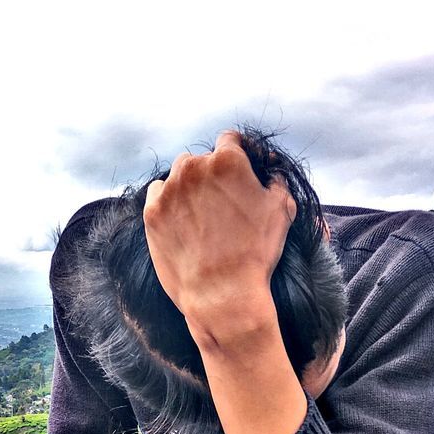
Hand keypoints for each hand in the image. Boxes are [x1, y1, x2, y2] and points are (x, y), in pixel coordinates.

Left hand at [143, 130, 295, 342]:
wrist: (221, 293)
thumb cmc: (256, 253)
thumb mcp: (282, 210)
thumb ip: (276, 180)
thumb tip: (269, 173)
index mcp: (227, 160)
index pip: (229, 139)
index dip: (237, 153)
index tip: (238, 171)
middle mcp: (194, 167)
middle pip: (202, 159)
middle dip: (211, 174)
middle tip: (221, 201)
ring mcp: (169, 189)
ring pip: (178, 174)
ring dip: (188, 185)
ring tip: (200, 212)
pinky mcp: (152, 212)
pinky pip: (158, 193)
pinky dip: (168, 201)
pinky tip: (181, 220)